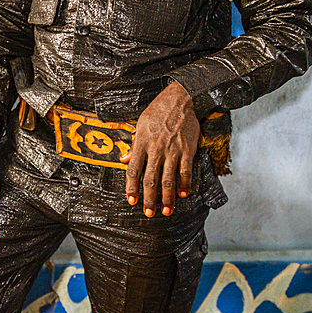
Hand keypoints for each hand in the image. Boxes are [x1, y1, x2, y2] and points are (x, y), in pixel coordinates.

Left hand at [123, 82, 199, 216]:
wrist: (180, 99)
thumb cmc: (158, 111)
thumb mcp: (140, 125)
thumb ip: (134, 144)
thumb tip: (124, 159)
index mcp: (142, 143)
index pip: (133, 170)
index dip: (131, 187)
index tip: (132, 200)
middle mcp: (156, 149)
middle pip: (150, 179)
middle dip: (149, 199)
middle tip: (149, 212)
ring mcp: (173, 150)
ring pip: (168, 180)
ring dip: (167, 198)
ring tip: (167, 210)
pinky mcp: (187, 150)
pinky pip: (185, 171)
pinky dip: (185, 184)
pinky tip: (183, 194)